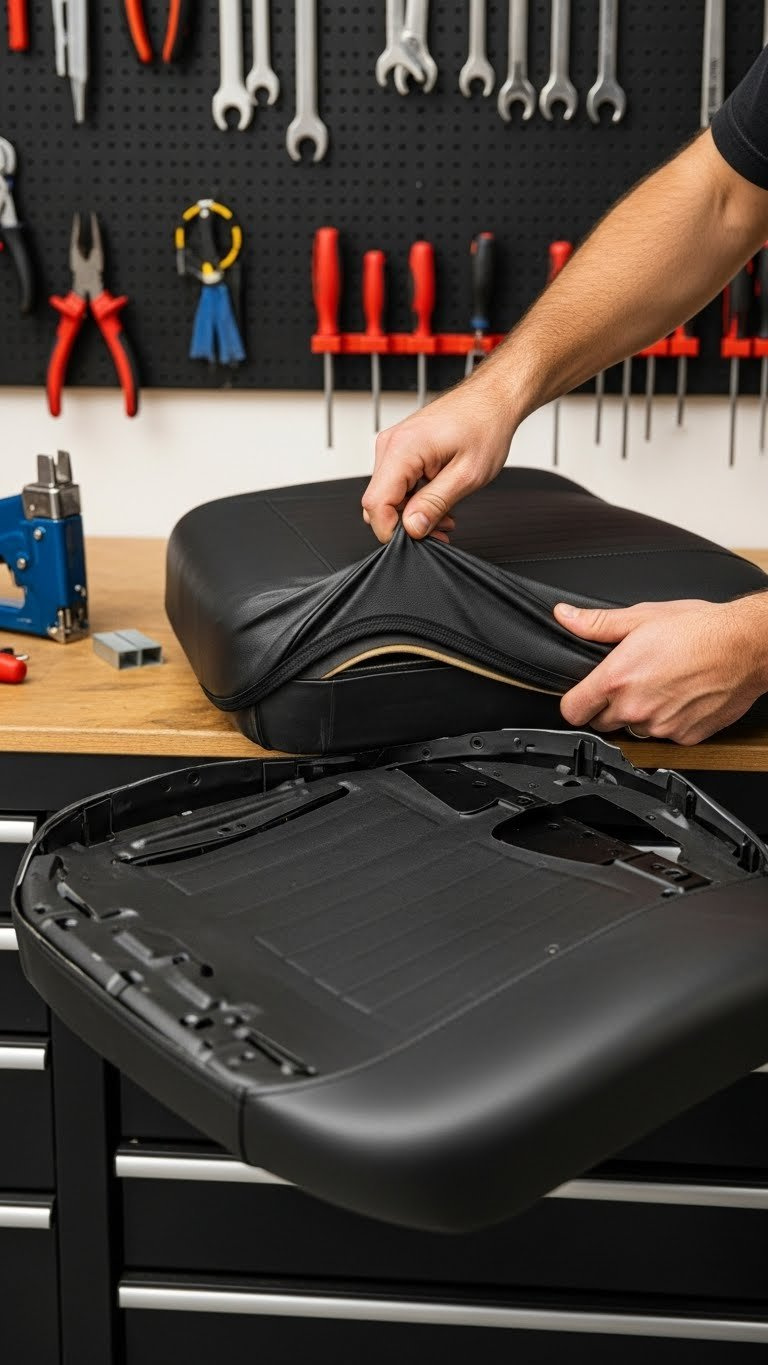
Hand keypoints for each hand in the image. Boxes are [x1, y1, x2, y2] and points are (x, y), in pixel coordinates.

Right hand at [361, 370, 517, 542]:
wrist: (493, 399)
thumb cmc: (485, 425)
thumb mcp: (467, 475)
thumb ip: (435, 504)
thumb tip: (412, 528)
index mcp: (403, 448)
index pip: (375, 503)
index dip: (391, 530)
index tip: (416, 540)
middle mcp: (391, 444)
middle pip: (379, 502)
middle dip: (406, 524)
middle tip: (440, 531)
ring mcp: (394, 446)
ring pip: (389, 496)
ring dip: (414, 512)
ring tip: (446, 516)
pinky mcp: (401, 449)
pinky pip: (398, 484)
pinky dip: (415, 499)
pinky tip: (439, 502)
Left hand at [554, 595, 767, 744]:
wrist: (746, 645)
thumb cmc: (700, 629)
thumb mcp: (642, 616)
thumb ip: (597, 623)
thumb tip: (566, 616)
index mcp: (617, 679)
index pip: (572, 711)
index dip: (575, 702)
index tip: (582, 695)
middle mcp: (636, 708)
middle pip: (601, 723)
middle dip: (608, 707)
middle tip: (630, 683)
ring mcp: (661, 726)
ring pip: (634, 731)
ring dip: (639, 715)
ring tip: (659, 687)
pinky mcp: (685, 738)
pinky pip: (664, 737)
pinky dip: (668, 722)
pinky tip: (679, 698)